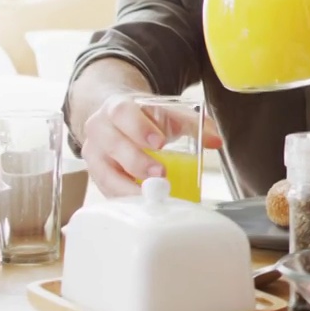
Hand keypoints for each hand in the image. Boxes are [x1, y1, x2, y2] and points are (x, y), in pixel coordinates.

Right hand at [79, 93, 222, 196]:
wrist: (116, 118)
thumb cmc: (144, 117)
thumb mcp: (167, 112)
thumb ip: (193, 123)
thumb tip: (216, 141)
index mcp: (117, 107)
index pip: (123, 113)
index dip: (139, 128)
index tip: (160, 143)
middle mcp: (99, 128)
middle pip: (112, 143)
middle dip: (137, 161)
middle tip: (161, 173)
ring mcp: (93, 153)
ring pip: (103, 171)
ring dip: (128, 187)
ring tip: (152, 196)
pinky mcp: (95, 174)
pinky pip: (105, 189)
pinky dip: (124, 198)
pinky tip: (141, 204)